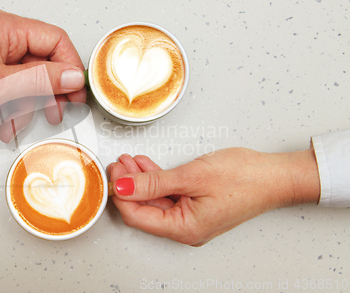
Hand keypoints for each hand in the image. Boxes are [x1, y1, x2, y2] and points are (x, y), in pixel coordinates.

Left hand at [0, 7, 85, 135]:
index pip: (54, 41)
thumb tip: (71, 76)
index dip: (69, 69)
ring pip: (18, 81)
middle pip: (38, 63)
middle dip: (42, 95)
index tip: (74, 94)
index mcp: (4, 28)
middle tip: (51, 113)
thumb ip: (40, 79)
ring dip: (15, 108)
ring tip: (3, 125)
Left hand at [108, 148, 319, 245]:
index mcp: (184, 228)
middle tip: (119, 163)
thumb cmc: (244, 178)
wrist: (275, 175)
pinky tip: (146, 166)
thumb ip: (153, 182)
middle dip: (129, 184)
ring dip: (141, 180)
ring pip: (155, 200)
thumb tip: (123, 186)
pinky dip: (156, 180)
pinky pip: (168, 195)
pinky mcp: (196, 206)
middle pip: (144, 209)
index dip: (121, 193)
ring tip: (129, 161)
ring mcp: (191, 218)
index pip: (137, 216)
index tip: (114, 172)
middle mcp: (186, 228)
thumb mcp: (191, 176)